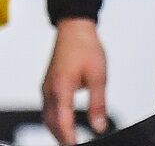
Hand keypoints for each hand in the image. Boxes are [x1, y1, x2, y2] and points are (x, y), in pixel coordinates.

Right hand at [42, 17, 107, 144]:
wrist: (75, 29)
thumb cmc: (87, 48)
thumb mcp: (99, 76)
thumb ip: (99, 103)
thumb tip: (100, 125)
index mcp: (61, 88)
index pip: (62, 122)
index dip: (69, 138)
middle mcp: (49, 90)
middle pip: (51, 123)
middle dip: (62, 137)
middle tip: (75, 145)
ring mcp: (46, 88)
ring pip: (47, 117)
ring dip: (57, 129)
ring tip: (70, 139)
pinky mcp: (48, 85)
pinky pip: (48, 108)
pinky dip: (55, 119)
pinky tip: (65, 122)